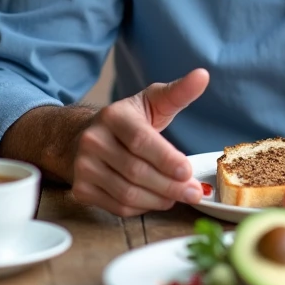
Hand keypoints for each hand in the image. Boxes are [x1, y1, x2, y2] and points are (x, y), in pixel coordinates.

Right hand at [71, 68, 208, 216]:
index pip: (140, 140)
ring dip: (159, 199)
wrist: (82, 137)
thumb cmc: (127, 121)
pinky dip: (142, 208)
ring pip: (128, 193)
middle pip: (136, 171)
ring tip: (179, 196)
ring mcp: (84, 167)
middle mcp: (93, 140)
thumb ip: (178, 93)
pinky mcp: (81, 189)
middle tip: (194, 192)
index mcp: (113, 116)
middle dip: (170, 186)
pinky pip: (118, 207)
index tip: (188, 171)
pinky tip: (156, 199)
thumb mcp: (151, 102)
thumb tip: (203, 76)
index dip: (166, 159)